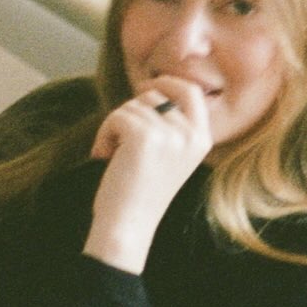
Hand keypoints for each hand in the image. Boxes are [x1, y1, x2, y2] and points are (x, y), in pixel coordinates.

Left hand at [84, 77, 212, 272]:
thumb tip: (151, 88)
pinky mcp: (144, 136)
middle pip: (154, 94)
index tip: (146, 86)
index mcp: (202, 138)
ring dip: (114, 126)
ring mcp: (170, 134)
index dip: (167, 82)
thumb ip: (170, 126)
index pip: (191, 91)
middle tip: (120, 139)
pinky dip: (104, 134)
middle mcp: (191, 134)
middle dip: (131, 111)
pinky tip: (104, 156)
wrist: (128, 224)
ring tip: (114, 155)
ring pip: (131, 106)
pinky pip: (116, 116)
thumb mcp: (169, 156)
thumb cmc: (141, 193)